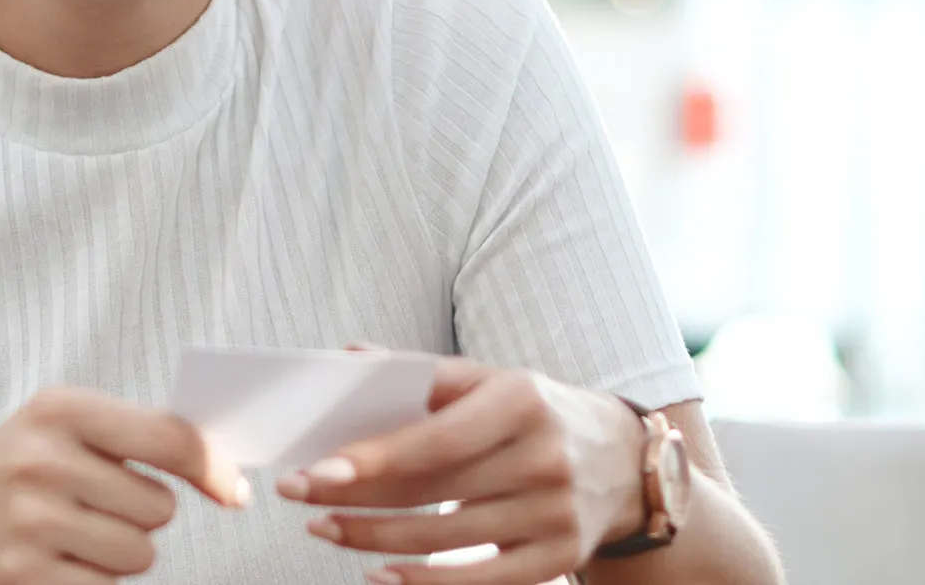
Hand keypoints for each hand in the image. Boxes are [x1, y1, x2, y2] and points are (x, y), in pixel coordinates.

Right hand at [0, 387, 250, 584]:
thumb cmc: (19, 472)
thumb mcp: (61, 428)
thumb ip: (140, 434)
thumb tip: (227, 474)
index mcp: (58, 409)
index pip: (168, 437)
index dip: (212, 468)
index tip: (231, 490)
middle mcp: (41, 460)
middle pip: (159, 507)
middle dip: (142, 513)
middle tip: (97, 505)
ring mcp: (29, 521)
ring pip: (140, 553)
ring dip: (123, 552)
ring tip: (77, 534)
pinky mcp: (23, 575)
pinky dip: (97, 581)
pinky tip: (61, 562)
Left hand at [276, 358, 651, 584]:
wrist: (627, 463)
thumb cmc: (535, 414)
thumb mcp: (492, 380)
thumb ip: (421, 374)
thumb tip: (347, 361)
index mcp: (522, 400)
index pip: (435, 438)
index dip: (372, 459)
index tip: (314, 471)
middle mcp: (543, 457)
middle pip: (431, 490)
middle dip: (355, 497)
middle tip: (297, 496)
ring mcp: (554, 514)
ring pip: (445, 539)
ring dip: (373, 539)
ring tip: (325, 528)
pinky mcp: (557, 558)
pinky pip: (477, 582)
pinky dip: (422, 583)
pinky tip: (379, 574)